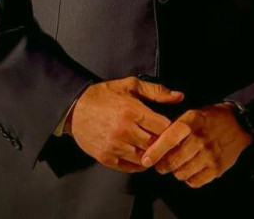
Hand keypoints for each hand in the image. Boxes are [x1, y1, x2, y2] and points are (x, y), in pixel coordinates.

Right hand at [65, 77, 184, 172]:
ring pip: (143, 158)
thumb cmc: (105, 95)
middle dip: (163, 142)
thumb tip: (179, 97)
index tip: (172, 126)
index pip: (163, 127)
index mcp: (132, 111)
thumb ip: (156, 92)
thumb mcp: (131, 85)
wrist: (74, 108)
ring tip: (154, 148)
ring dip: (151, 154)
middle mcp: (124, 131)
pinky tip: (141, 156)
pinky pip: (129, 167)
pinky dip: (138, 164)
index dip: (170, 127)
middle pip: (155, 144)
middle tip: (166, 140)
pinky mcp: (105, 158)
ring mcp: (114, 146)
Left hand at [139, 103, 251, 187]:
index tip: (146, 160)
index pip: (169, 139)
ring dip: (177, 172)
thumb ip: (175, 129)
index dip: (155, 152)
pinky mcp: (217, 168)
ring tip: (180, 164)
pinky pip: (194, 182)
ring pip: (181, 173)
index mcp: (192, 121)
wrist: (240, 123)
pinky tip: (192, 169)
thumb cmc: (211, 118)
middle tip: (163, 164)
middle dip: (163, 165)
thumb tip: (154, 146)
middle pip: (172, 161)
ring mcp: (210, 154)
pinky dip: (189, 178)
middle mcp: (201, 138)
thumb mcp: (193, 114)